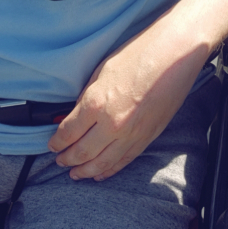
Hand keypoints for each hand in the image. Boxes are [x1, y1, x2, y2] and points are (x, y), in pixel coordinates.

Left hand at [47, 17, 208, 180]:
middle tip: (59, 160)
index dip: (56, 141)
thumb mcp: (103, 70)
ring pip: (102, 163)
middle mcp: (112, 124)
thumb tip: (76, 114)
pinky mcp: (147, 138)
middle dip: (66, 158)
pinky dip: (109, 170)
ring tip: (74, 173)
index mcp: (96, 102)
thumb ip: (88, 95)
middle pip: (81, 152)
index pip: (68, 132)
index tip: (52, 144)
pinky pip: (123, 161)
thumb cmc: (140, 54)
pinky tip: (99, 174)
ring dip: (84, 171)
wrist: (175, 54)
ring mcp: (131, 134)